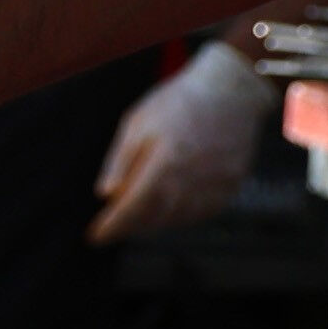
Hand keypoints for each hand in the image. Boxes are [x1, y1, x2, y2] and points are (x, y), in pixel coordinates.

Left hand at [88, 39, 269, 242]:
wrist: (231, 90)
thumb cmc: (177, 103)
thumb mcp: (137, 123)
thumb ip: (120, 162)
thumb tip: (104, 195)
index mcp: (165, 164)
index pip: (133, 208)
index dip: (113, 226)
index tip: (94, 238)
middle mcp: (193, 180)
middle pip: (155, 218)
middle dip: (131, 227)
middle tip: (112, 228)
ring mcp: (217, 185)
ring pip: (180, 218)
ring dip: (155, 223)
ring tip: (136, 219)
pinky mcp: (232, 184)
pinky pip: (203, 211)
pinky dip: (181, 216)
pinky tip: (167, 209)